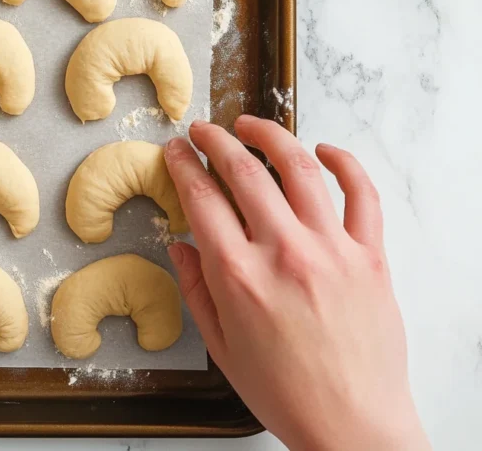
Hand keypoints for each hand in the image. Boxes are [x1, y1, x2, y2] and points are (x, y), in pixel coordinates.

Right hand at [163, 116, 428, 450]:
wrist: (354, 426)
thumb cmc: (286, 393)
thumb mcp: (222, 346)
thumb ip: (197, 288)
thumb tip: (180, 244)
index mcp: (239, 276)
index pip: (201, 198)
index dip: (182, 165)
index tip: (175, 150)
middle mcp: (284, 253)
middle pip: (244, 172)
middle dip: (216, 141)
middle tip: (204, 130)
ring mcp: (332, 250)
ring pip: (299, 168)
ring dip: (271, 136)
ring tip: (252, 125)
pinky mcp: (370, 257)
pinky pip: (362, 194)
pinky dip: (344, 163)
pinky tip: (324, 150)